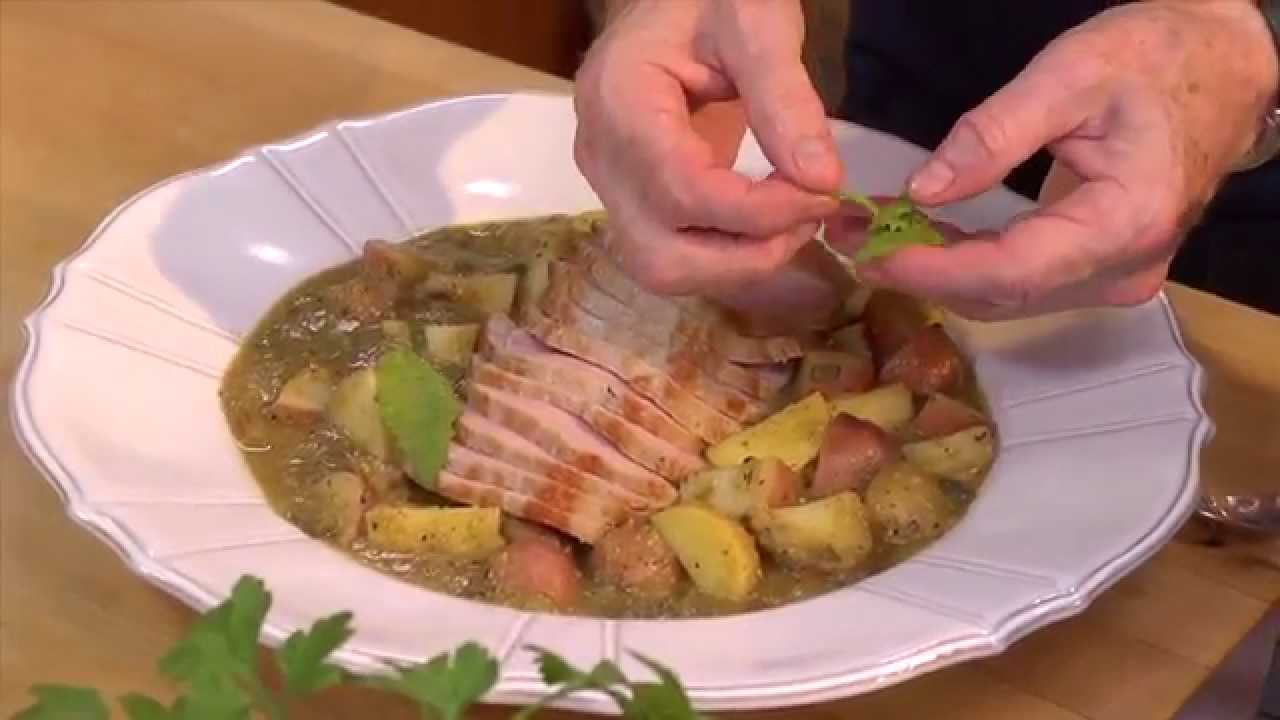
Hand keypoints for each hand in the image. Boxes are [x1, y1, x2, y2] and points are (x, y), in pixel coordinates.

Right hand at [574, 0, 841, 300]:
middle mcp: (600, 156)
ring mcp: (607, 183)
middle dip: (744, 257)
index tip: (823, 195)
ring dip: (735, 266)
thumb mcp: (756, 24)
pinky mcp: (628, 198)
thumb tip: (824, 182)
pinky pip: (670, 253)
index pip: (683, 191)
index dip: (759, 212)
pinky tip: (768, 225)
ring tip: (791, 226)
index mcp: (619, 100)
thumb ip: (786, 99)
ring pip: (660, 268)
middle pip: (660, 255)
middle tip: (808, 220)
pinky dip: (724, 256)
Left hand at [833, 0, 1278, 319]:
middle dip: (919, 272)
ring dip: (935, 271)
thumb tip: (924, 188)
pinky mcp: (1099, 270)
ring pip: (1005, 296)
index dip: (932, 269)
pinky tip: (917, 239)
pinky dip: (964, 264)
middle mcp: (1123, 268)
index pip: (1009, 271)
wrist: (1223, 68)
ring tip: (868, 236)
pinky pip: (1020, 281)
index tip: (868, 253)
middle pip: (1001, 294)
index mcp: (1125, 222)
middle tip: (847, 239)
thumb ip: (994, 134)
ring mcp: (1114, 277)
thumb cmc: (1158, 59)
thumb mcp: (1071, 74)